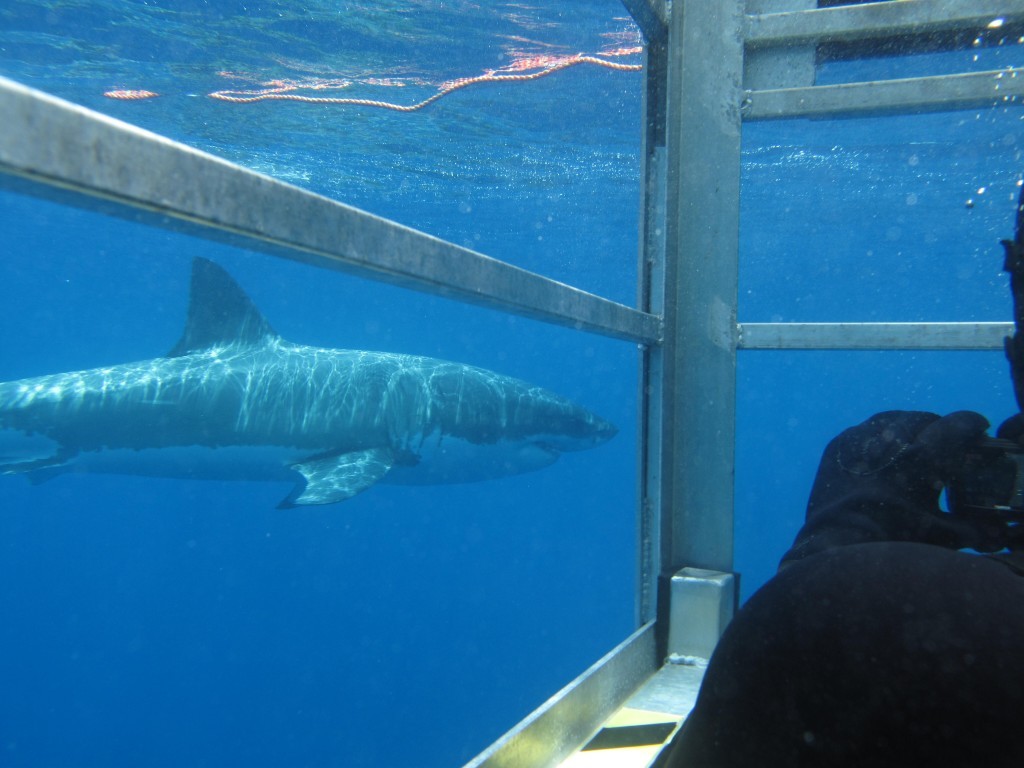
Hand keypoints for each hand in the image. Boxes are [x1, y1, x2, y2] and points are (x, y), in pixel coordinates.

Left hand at [781, 411, 1009, 566]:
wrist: (837, 546)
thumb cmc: (894, 541)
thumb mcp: (943, 535)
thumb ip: (975, 528)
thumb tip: (997, 531)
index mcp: (922, 457)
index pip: (955, 425)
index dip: (970, 425)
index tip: (977, 429)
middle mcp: (889, 441)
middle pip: (922, 419)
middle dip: (937, 427)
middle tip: (945, 441)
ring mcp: (858, 440)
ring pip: (890, 420)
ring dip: (906, 427)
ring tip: (914, 442)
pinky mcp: (837, 447)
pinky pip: (862, 431)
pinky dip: (875, 437)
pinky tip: (882, 451)